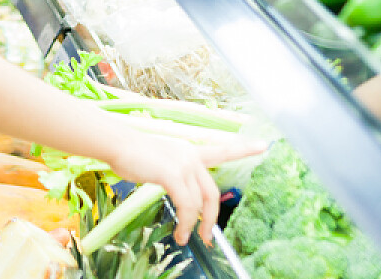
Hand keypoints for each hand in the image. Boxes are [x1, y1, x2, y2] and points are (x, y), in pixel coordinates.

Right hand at [107, 132, 266, 245]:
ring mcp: (183, 164)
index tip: (263, 146)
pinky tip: (179, 232)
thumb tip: (180, 197)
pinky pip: (186, 206)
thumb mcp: (160, 161)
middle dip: (211, 218)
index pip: (222, 150)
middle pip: (212, 192)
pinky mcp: (173, 174)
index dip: (244, 149)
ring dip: (192, 225)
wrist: (118, 144)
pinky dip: (185, 222)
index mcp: (190, 151)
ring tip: (183, 237)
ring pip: (198, 203)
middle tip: (207, 236)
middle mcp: (191, 156)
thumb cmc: (132, 154)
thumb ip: (174, 174)